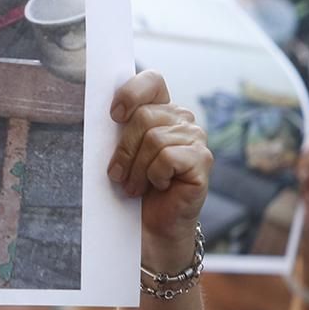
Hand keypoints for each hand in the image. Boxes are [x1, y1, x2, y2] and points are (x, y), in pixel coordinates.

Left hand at [106, 71, 210, 267]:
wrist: (150, 229)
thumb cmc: (133, 190)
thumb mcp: (120, 154)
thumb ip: (119, 130)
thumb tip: (106, 113)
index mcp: (162, 111)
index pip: (153, 81)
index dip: (132, 92)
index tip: (114, 116)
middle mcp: (183, 120)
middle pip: (145, 116)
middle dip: (125, 149)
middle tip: (119, 174)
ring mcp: (196, 139)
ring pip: (154, 139)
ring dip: (137, 169)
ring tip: (136, 186)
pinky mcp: (203, 161)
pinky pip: (168, 157)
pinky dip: (155, 176)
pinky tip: (159, 186)